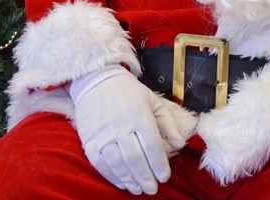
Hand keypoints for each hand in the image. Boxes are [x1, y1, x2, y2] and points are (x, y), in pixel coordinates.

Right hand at [69, 65, 189, 194]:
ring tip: (139, 189)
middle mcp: (121, 126)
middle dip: (146, 177)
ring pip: (118, 164)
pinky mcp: (90, 141)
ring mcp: (104, 135)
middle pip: (136, 159)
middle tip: (153, 189)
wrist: (97, 81)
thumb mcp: (153, 101)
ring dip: (130, 180)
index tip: (165, 177)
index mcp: (140, 116)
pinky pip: (101, 164)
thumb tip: (179, 144)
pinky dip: (113, 176)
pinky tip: (123, 182)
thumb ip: (167, 123)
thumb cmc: (129, 92)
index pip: (152, 146)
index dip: (159, 164)